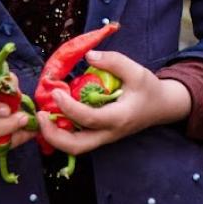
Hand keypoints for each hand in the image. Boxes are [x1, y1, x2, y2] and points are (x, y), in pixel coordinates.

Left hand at [35, 50, 191, 154]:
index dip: (69, 107)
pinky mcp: (100, 135)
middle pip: (76, 147)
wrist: (162, 107)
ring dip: (54, 136)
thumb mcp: (136, 71)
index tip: (56, 92)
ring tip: (43, 115)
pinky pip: (77, 139)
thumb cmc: (149, 89)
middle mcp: (109, 133)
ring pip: (75, 147)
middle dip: (53, 135)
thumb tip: (88, 56)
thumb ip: (114, 61)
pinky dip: (62, 131)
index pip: (89, 118)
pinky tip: (54, 115)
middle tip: (40, 115)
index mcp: (118, 118)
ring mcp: (104, 137)